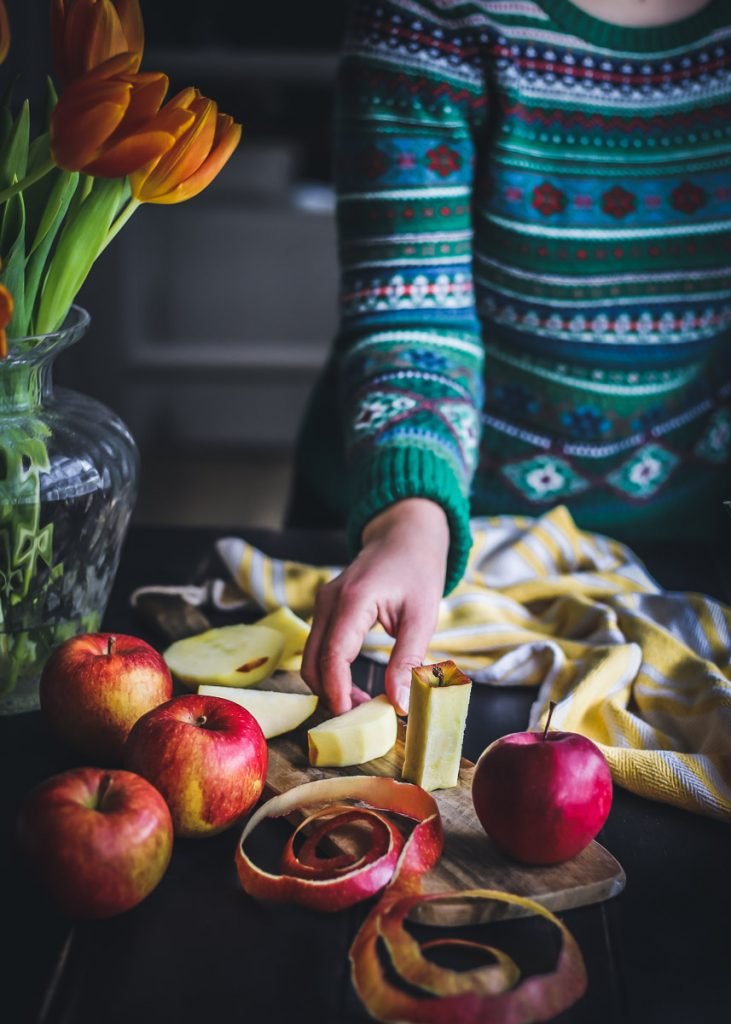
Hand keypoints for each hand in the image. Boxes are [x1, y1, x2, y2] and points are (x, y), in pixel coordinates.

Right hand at [301, 498, 448, 715]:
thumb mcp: (423, 616)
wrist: (405, 535)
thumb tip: (399, 704)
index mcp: (353, 600)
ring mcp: (322, 603)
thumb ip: (409, 659)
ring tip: (361, 704)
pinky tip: (354, 685)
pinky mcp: (325, 609)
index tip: (351, 718)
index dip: (337, 691)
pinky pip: (318, 648)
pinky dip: (329, 671)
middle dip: (330, 695)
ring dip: (329, 685)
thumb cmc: (418, 570)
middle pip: (312, 661)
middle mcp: (329, 601)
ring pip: (310, 657)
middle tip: (359, 719)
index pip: (332, 655)